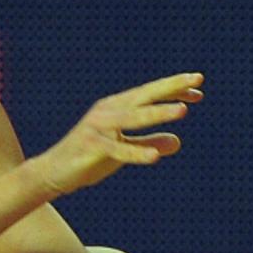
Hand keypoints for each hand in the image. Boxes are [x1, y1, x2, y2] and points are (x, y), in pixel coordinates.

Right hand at [32, 72, 200, 195]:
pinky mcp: (90, 147)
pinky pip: (116, 150)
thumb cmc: (87, 159)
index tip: (199, 88)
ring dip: (157, 113)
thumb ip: (147, 143)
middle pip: (144, 96)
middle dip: (171, 87)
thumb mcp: (123, 151)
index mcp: (116, 108)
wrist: (53, 172)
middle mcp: (107, 111)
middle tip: (197, 79)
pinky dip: (136, 153)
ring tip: (182, 111)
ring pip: (132, 118)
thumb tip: (177, 141)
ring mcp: (97, 128)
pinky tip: (155, 157)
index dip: (174, 89)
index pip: (149, 94)